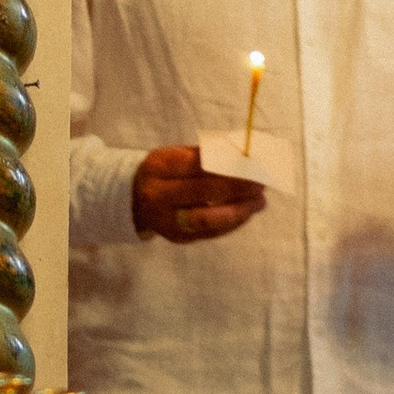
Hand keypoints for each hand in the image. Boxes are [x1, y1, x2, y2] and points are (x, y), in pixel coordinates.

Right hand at [130, 145, 266, 243]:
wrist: (133, 200)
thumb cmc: (164, 172)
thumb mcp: (176, 156)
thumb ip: (206, 156)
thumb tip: (244, 157)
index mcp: (159, 167)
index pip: (199, 165)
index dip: (228, 165)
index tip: (253, 163)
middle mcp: (158, 195)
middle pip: (203, 193)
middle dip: (238, 188)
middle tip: (261, 184)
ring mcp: (166, 220)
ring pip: (208, 219)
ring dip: (239, 211)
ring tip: (259, 202)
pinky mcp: (177, 238)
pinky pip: (209, 233)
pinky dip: (232, 223)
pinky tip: (246, 213)